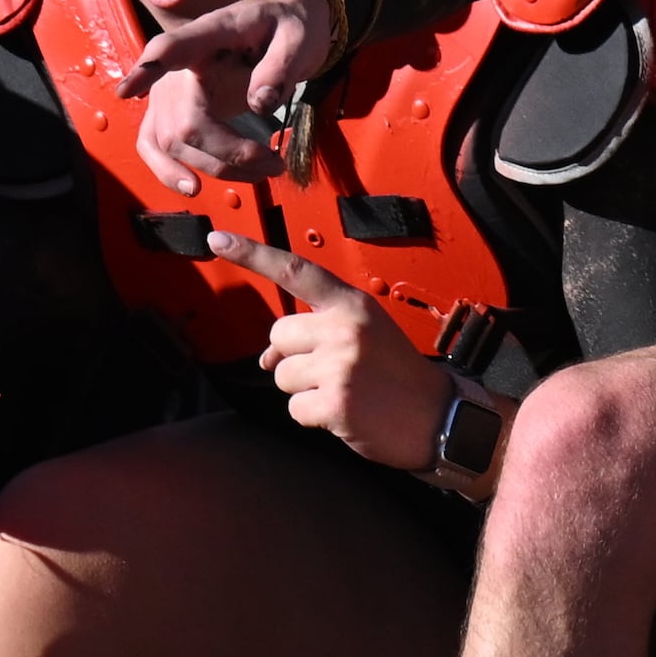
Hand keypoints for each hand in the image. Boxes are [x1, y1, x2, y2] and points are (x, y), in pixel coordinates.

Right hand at [121, 0, 335, 188]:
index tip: (127, 91)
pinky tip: (192, 186)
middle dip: (228, 153)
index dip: (148, 69)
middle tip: (275, 164)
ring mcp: (169, 89)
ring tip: (260, 174)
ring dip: (213, 167)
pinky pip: (154, 144)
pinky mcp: (171, 110)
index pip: (170, 49)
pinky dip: (169, 168)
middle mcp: (178, 65)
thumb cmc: (288, 26)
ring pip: (170, 142)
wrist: (281, 23)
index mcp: (209, 34)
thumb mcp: (298, 37)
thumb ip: (281, 66)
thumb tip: (261, 105)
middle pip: (184, 122)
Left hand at [226, 232, 458, 467]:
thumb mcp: (366, 335)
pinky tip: (345, 414)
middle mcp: (346, 327)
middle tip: (334, 371)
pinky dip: (314, 417)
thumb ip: (318, 333)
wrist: (439, 416)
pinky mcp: (336, 401)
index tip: (217, 239)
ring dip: (304, 390)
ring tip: (344, 392)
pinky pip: (295, 408)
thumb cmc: (396, 375)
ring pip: (282, 376)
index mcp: (354, 305)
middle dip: (293, 357)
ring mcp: (341, 364)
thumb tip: (266, 361)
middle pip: (279, 336)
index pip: (297, 271)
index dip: (253, 254)